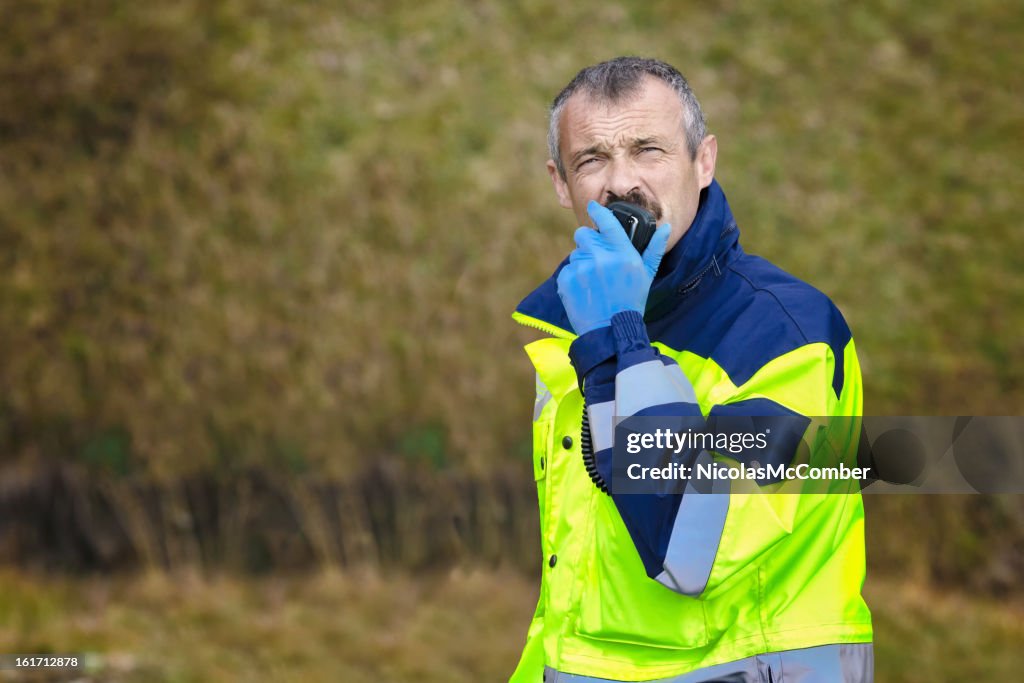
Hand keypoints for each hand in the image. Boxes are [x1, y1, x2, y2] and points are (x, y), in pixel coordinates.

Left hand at [557, 201, 670, 334]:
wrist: (611, 330)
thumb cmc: (631, 301)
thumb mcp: (647, 274)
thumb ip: (654, 248)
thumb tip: (666, 227)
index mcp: (622, 253)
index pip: (607, 222)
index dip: (598, 211)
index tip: (592, 206)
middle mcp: (600, 257)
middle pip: (583, 234)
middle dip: (588, 242)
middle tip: (597, 259)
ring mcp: (582, 268)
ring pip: (576, 254)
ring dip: (583, 263)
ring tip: (594, 282)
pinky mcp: (567, 280)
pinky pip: (568, 270)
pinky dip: (574, 278)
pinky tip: (585, 291)